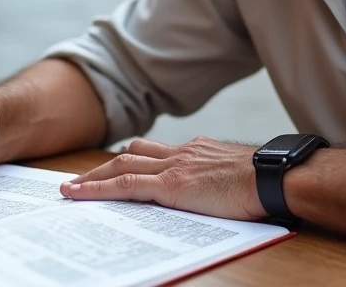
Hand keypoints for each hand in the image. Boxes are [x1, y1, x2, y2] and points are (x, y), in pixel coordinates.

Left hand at [60, 137, 264, 219]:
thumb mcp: (236, 175)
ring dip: (94, 176)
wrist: (273, 177)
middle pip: (132, 154)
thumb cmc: (265, 182)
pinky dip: (97, 189)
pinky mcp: (171, 185)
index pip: (156, 152)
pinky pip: (124, 185)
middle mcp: (181, 153)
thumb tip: (215, 192)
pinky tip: (78, 194)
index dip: (132, 159)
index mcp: (196, 151)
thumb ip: (218, 179)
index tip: (115, 166)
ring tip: (72, 189)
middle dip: (105, 166)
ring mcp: (174, 167)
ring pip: (121, 166)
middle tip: (82, 178)